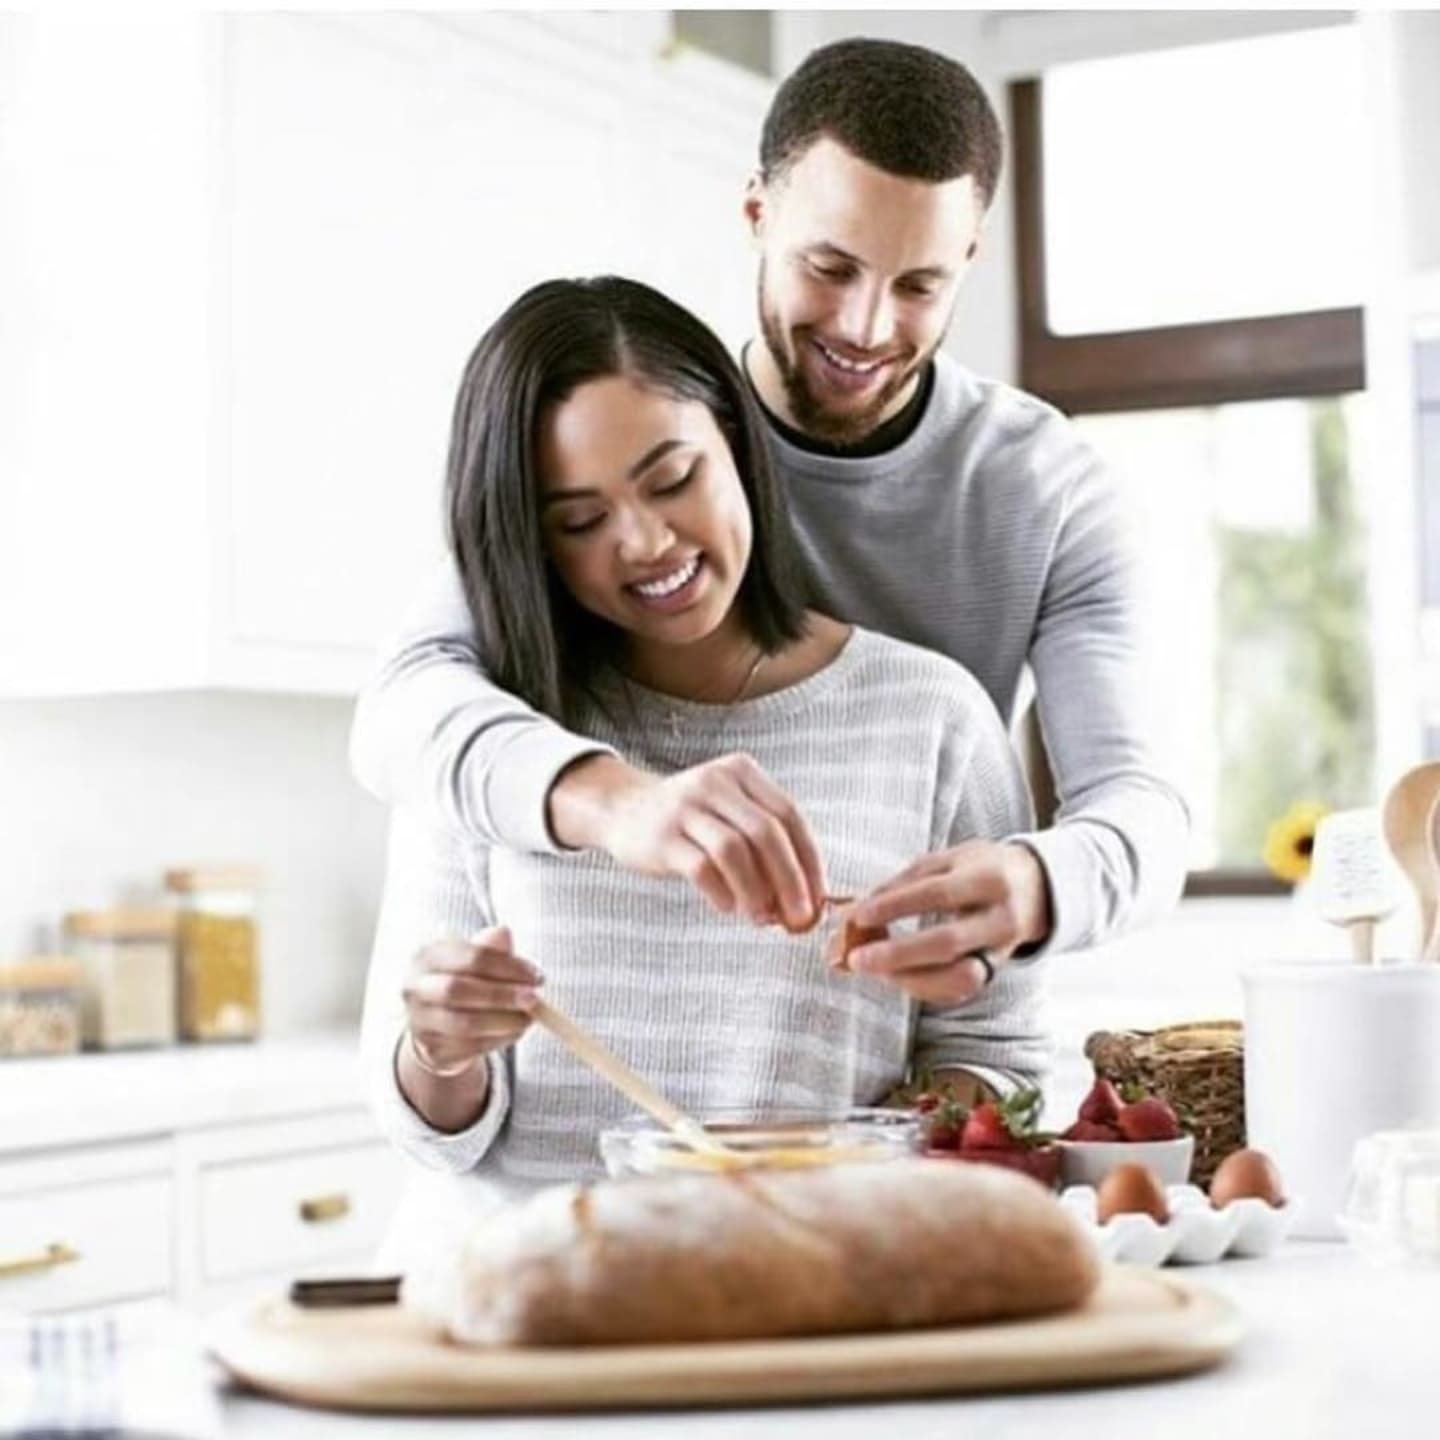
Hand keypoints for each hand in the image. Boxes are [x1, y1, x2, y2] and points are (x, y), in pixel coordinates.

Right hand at [402, 926, 542, 1074]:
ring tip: (528, 1018)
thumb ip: (489, 947)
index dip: (507, 966)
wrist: (435, 1019)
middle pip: (459, 990)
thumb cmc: (462, 979)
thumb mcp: (472, 958)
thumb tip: (504, 934)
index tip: (536, 976)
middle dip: (502, 995)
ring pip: (465, 1024)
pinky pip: (470, 1047)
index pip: (471, 956)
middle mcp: (416, 988)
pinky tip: (515, 1031)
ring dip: (504, 1021)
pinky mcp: (432, 1049)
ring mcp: (420, 1021)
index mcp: (428, 955)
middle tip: (534, 998)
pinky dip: (499, 1039)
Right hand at [550, 753, 824, 929]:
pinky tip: (728, 907)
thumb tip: (807, 900)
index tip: (819, 896)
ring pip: (734, 851)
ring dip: (756, 892)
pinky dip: (722, 893)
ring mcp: (685, 807)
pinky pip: (701, 868)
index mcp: (741, 772)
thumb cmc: (692, 821)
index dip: (809, 859)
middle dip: (790, 880)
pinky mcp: (661, 836)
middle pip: (766, 832)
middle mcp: (715, 782)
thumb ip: (767, 845)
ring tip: (761, 918)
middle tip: (800, 918)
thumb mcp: (730, 812)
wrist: (625, 810)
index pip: (789, 814)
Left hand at [838, 841, 1051, 1004]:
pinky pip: (958, 990)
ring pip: (957, 978)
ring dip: (908, 979)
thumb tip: (853, 913)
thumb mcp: (946, 862)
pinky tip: (895, 975)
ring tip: (871, 969)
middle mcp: (1001, 917)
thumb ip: (902, 884)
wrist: (1037, 889)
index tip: (858, 915)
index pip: (937, 893)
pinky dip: (922, 986)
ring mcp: (1002, 950)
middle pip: (948, 943)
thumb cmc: (980, 870)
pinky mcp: (995, 972)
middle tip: (857, 959)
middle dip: (897, 955)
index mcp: (989, 877)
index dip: (894, 906)